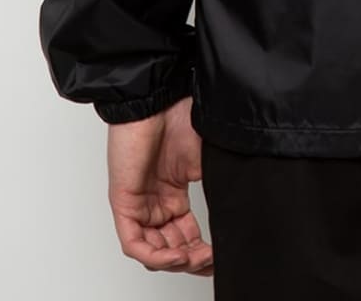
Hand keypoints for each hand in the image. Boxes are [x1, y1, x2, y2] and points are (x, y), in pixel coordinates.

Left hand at [106, 94, 212, 274]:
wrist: (159, 99)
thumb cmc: (179, 118)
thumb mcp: (205, 160)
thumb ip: (216, 186)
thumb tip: (237, 208)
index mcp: (172, 194)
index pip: (185, 235)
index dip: (202, 251)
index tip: (219, 256)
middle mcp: (154, 203)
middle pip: (170, 248)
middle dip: (192, 260)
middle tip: (210, 261)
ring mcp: (137, 204)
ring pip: (152, 251)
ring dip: (176, 261)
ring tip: (197, 258)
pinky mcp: (123, 203)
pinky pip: (134, 243)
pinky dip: (156, 256)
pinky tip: (176, 255)